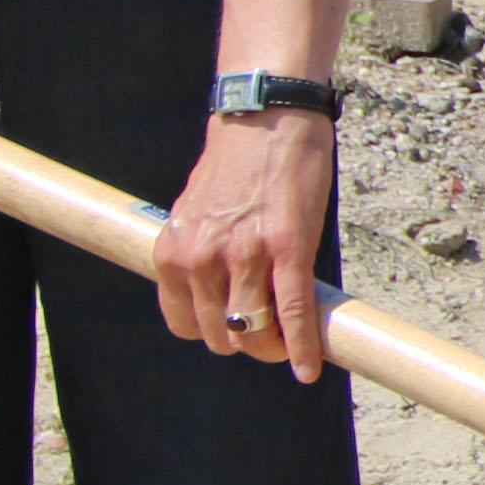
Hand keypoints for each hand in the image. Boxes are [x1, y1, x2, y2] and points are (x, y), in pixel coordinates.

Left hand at [158, 110, 335, 381]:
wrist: (265, 118)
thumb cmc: (236, 162)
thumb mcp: (197, 212)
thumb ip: (199, 251)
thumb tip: (219, 288)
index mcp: (174, 253)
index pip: (184, 324)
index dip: (213, 335)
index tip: (235, 330)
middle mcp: (202, 260)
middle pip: (221, 336)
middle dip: (246, 345)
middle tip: (270, 338)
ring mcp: (245, 256)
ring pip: (255, 332)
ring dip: (274, 349)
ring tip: (291, 347)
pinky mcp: (287, 249)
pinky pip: (292, 313)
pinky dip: (303, 347)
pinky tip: (310, 367)